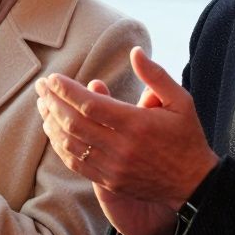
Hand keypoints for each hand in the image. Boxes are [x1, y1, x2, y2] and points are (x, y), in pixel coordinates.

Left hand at [36, 48, 217, 234]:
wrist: (194, 182)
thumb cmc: (186, 137)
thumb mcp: (181, 100)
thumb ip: (156, 75)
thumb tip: (135, 52)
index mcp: (136, 124)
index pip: (90, 105)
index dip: (67, 90)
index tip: (53, 79)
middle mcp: (121, 147)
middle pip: (74, 123)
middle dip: (52, 102)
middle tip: (41, 87)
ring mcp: (113, 167)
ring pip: (71, 144)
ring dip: (52, 123)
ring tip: (42, 105)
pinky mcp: (109, 182)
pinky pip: (76, 163)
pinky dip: (60, 146)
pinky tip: (53, 131)